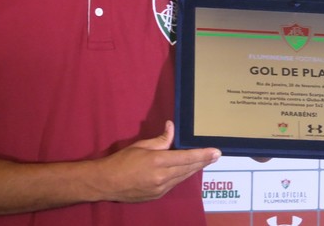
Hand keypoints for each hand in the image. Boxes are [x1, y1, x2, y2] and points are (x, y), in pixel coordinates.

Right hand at [94, 121, 220, 202]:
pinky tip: (186, 170)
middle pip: (188, 168)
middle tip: (216, 155)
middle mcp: (162, 177)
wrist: (106, 183)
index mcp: (158, 161)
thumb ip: (160, 139)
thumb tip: (171, 128)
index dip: (203, 154)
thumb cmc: (121, 161)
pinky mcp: (157, 195)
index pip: (186, 157)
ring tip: (205, 161)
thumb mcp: (140, 145)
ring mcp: (160, 189)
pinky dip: (181, 176)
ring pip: (183, 177)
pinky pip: (174, 184)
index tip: (216, 152)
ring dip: (194, 169)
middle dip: (203, 161)